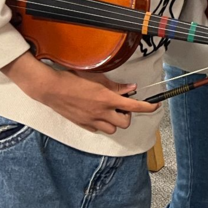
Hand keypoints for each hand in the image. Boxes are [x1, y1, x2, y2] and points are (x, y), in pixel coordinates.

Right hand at [3, 53, 156, 134]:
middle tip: (122, 105)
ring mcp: (91, 120)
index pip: (134, 107)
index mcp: (107, 99)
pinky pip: (98, 129)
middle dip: (127, 115)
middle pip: (125, 122)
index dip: (148, 107)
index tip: (156, 106)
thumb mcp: (97, 78)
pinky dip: (102, 123)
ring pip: (113, 128)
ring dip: (115, 121)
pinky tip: (98, 113)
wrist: (50, 88)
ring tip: (110, 110)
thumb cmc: (73, 79)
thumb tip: (132, 89)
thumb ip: (116, 86)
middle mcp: (101, 112)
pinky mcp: (82, 124)